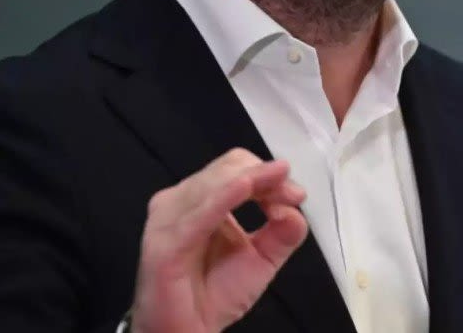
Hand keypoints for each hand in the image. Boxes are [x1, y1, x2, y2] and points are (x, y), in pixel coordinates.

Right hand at [130, 148, 307, 332]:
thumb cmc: (216, 294)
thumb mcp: (262, 258)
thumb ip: (283, 231)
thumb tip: (295, 206)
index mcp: (202, 200)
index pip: (236, 168)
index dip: (268, 174)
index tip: (297, 194)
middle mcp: (182, 202)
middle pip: (227, 167)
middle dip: (264, 176)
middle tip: (293, 196)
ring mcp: (169, 218)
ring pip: (214, 182)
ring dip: (253, 183)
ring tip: (282, 197)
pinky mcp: (165, 242)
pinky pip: (198, 213)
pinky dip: (224, 196)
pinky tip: (246, 187)